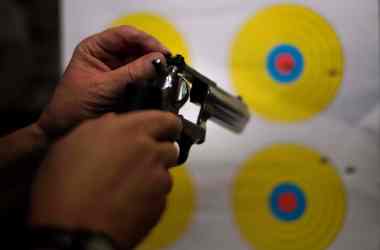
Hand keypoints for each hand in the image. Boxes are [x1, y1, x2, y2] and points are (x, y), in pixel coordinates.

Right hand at [29, 111, 181, 248]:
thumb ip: (102, 126)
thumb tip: (114, 122)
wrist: (72, 230)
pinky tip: (128, 200)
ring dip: (153, 174)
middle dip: (157, 151)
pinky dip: (150, 195)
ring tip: (127, 184)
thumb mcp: (72, 142)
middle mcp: (150, 151)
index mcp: (130, 130)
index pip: (167, 119)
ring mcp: (158, 179)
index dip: (165, 126)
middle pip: (169, 147)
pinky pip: (160, 194)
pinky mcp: (160, 204)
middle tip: (137, 160)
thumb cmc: (64, 187)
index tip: (162, 130)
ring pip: (165, 171)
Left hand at [38, 25, 169, 136]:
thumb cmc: (74, 106)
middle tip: (168, 65)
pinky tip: (161, 83)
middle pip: (136, 47)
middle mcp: (108, 57)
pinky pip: (142, 78)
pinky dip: (152, 80)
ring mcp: (117, 71)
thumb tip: (158, 61)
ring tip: (168, 74)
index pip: (125, 35)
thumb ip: (131, 74)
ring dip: (154, 67)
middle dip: (153, 54)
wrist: (64, 131)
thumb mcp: (103, 87)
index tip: (161, 52)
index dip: (146, 40)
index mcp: (95, 49)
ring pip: (142, 62)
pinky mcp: (125, 87)